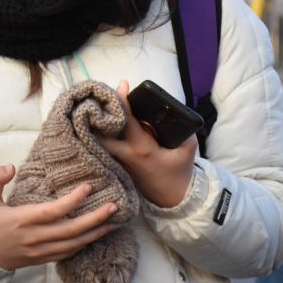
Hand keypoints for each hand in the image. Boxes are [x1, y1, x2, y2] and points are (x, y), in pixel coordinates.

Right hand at [0, 164, 118, 270]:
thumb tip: (10, 166)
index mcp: (22, 220)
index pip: (53, 211)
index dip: (73, 201)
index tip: (88, 188)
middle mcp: (34, 237)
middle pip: (71, 230)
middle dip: (95, 219)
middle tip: (113, 207)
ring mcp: (40, 251)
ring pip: (73, 244)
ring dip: (95, 233)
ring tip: (113, 222)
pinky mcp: (42, 259)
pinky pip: (68, 253)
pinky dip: (83, 244)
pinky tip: (95, 235)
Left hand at [98, 80, 196, 207]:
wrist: (173, 199)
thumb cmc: (180, 172)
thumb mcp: (188, 148)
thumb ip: (182, 128)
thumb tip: (174, 110)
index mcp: (142, 149)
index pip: (127, 120)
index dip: (122, 100)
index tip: (121, 84)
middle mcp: (125, 155)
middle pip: (99, 133)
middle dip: (95, 115)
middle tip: (96, 98)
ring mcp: (118, 162)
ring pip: (99, 141)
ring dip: (95, 125)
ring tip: (95, 108)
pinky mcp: (117, 167)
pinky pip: (105, 148)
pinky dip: (101, 135)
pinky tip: (100, 123)